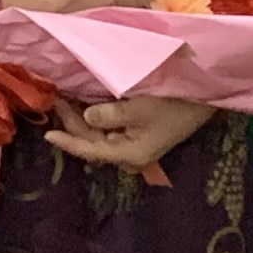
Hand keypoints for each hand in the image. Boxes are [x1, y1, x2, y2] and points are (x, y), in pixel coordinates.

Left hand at [44, 94, 210, 175]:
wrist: (205, 97)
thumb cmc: (173, 102)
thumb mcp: (139, 107)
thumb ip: (109, 114)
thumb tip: (87, 117)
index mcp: (130, 153)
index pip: (91, 150)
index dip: (68, 141)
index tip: (47, 134)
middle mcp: (130, 155)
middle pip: (93, 143)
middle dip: (73, 124)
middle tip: (57, 100)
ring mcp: (136, 146)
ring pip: (100, 136)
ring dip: (83, 120)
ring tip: (66, 100)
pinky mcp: (140, 136)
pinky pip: (111, 130)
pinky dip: (96, 118)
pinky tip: (86, 104)